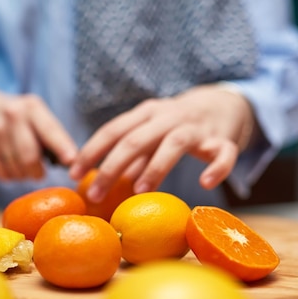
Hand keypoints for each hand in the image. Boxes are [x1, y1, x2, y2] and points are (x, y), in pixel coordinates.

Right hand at [0, 86, 77, 179]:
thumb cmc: (20, 117)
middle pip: (29, 156)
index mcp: (32, 107)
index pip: (49, 130)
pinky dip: (12, 177)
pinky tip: (12, 167)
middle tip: (41, 174)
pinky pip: (3, 174)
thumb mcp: (38, 116)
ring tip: (25, 166)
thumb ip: (55, 136)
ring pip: (17, 168)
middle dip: (39, 172)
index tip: (71, 160)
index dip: (61, 147)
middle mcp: (13, 115)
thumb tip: (75, 163)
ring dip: (25, 175)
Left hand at [69, 84, 254, 201]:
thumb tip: (104, 182)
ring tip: (139, 190)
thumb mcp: (151, 134)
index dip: (91, 152)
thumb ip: (131, 156)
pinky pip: (223, 153)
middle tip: (94, 194)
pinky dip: (216, 168)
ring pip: (175, 144)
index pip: (113, 130)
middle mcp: (169, 116)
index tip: (72, 174)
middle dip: (112, 167)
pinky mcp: (223, 140)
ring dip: (155, 168)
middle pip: (136, 139)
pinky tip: (205, 183)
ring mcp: (197, 127)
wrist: (224, 103)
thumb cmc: (177, 125)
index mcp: (147, 113)